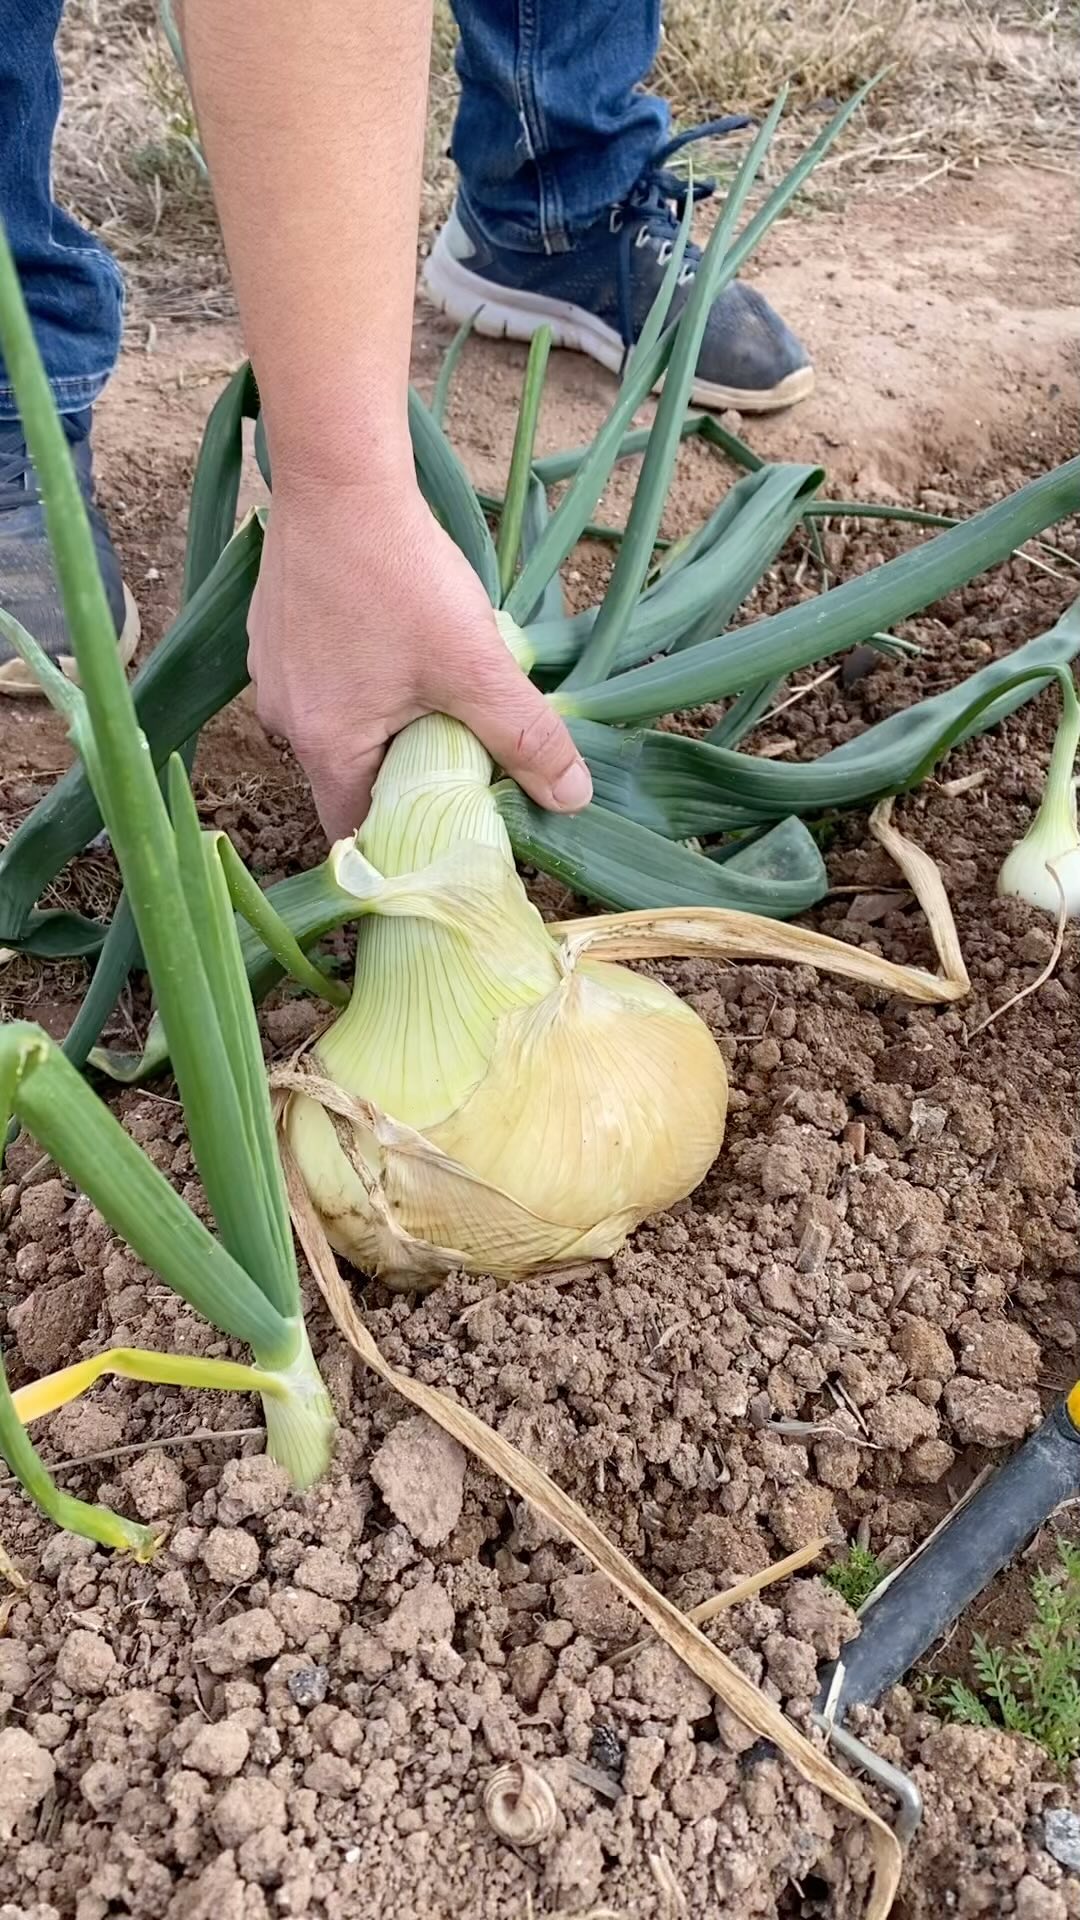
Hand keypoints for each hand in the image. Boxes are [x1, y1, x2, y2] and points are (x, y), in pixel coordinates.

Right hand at [247, 473, 592, 839]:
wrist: (337, 476)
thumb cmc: (400, 575)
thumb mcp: (475, 665)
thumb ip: (525, 737)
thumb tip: (573, 798)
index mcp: (323, 746)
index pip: (356, 830)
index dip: (404, 840)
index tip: (450, 828)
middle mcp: (282, 720)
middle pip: (348, 777)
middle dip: (403, 774)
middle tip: (460, 754)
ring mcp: (269, 672)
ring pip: (337, 725)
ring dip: (384, 723)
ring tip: (432, 691)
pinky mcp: (272, 630)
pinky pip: (321, 678)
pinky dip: (359, 678)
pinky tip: (394, 640)